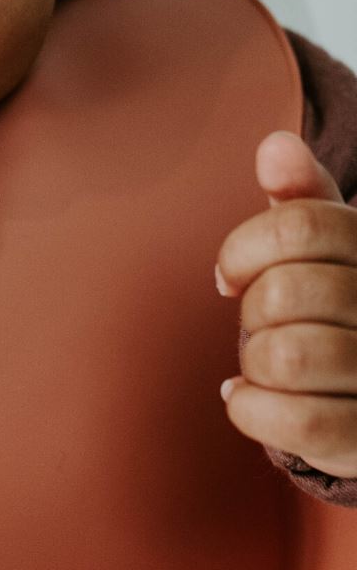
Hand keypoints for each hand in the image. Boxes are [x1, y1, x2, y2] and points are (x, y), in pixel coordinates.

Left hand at [216, 130, 356, 476]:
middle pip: (283, 292)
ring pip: (285, 356)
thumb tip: (275, 145)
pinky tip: (253, 401)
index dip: (243, 250)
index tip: (230, 277)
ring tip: (267, 368)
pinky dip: (252, 411)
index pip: (298, 226)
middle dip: (252, 314)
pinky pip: (297, 423)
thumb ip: (302, 201)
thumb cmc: (340, 315)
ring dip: (254, 364)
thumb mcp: (329, 252)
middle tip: (263, 328)